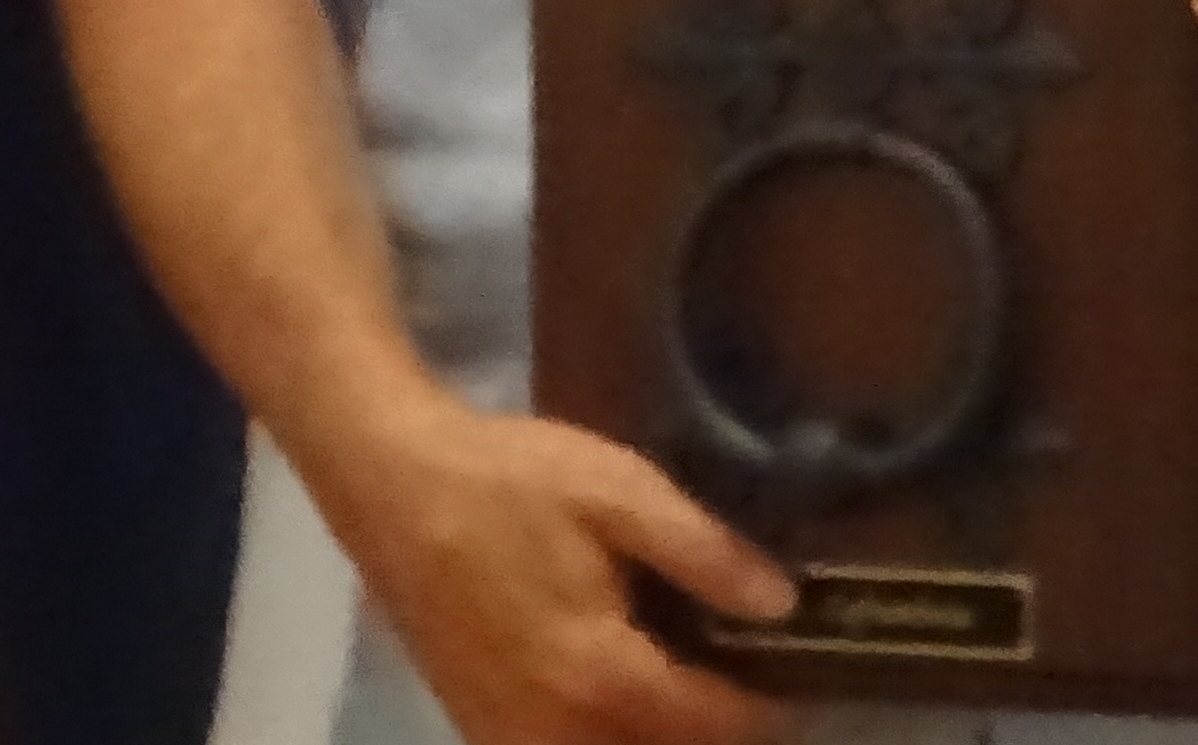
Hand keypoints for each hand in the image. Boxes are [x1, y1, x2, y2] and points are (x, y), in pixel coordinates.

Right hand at [319, 391, 795, 744]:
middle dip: (717, 730)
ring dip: (660, 736)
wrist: (392, 484)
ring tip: (696, 684)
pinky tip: (625, 692)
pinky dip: (603, 737)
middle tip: (752, 676)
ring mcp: (509, 737)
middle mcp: (555, 730)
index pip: (712, 726)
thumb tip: (783, 606)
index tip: (805, 675)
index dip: (770, 710)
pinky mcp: (478, 727)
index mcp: (602, 675)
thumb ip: (705, 554)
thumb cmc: (510, 479)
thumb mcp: (620, 491)